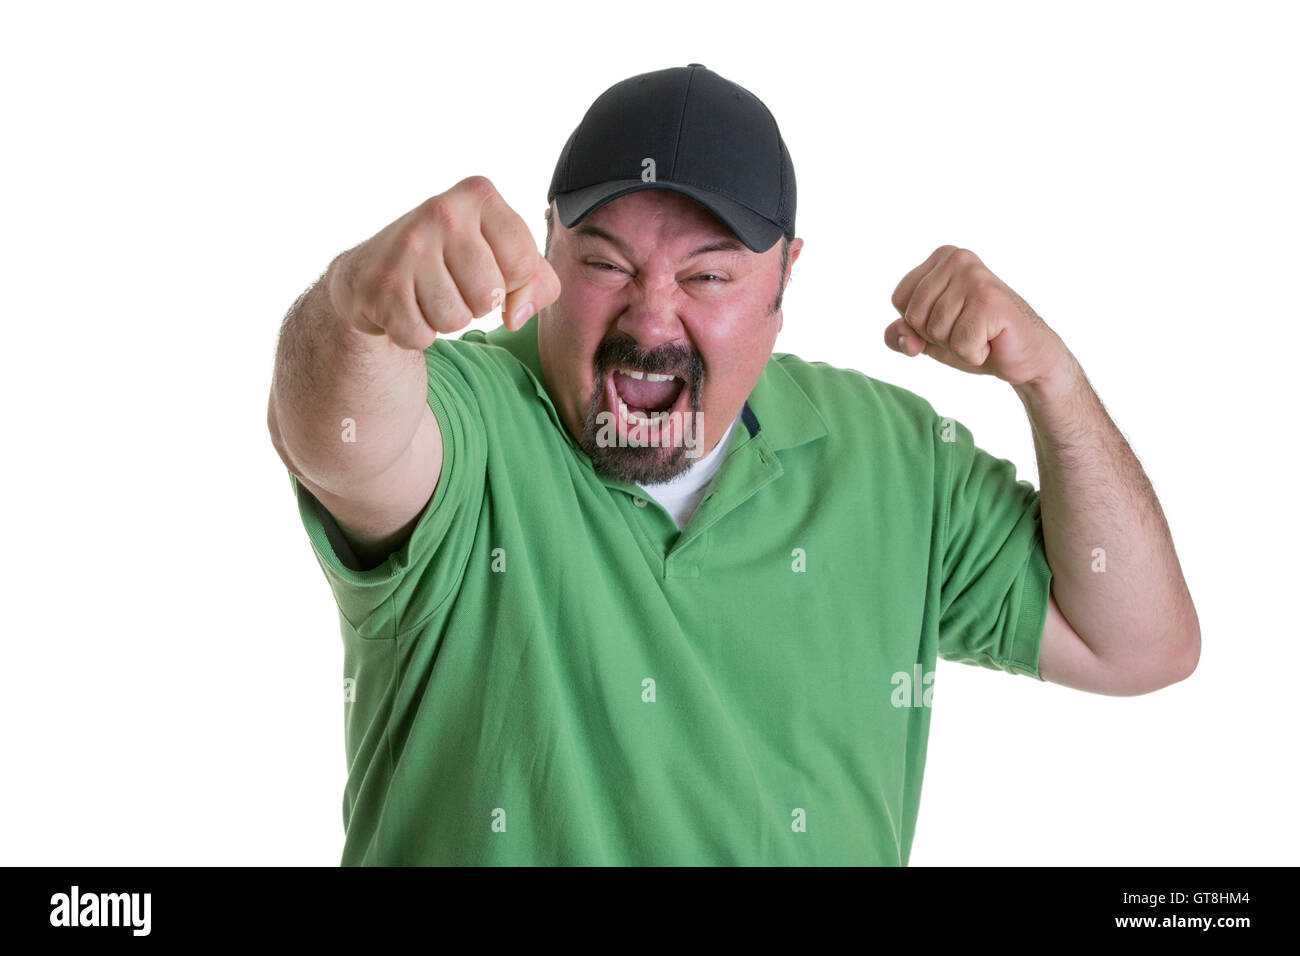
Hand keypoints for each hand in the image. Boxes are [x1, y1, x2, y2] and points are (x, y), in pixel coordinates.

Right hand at [326, 175, 560, 349]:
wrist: (371, 270)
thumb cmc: (452, 262)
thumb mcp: (504, 258)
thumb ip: (537, 283)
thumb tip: (516, 317)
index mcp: (479, 195)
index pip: (524, 263)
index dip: (512, 282)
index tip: (487, 268)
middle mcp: (442, 210)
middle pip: (490, 294)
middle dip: (478, 304)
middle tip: (452, 283)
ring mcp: (406, 246)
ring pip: (456, 319)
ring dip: (446, 320)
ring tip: (427, 294)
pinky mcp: (380, 283)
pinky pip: (421, 336)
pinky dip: (416, 334)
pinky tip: (404, 306)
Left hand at [884, 245, 1066, 386]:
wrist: (1027, 355)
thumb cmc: (978, 340)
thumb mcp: (929, 338)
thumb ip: (901, 335)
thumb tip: (904, 339)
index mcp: (941, 258)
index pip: (899, 300)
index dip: (919, 324)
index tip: (952, 321)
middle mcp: (957, 258)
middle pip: (914, 316)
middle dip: (938, 336)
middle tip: (969, 330)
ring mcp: (975, 277)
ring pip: (935, 330)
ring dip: (957, 345)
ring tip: (982, 334)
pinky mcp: (990, 300)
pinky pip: (959, 343)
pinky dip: (974, 354)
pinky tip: (993, 341)